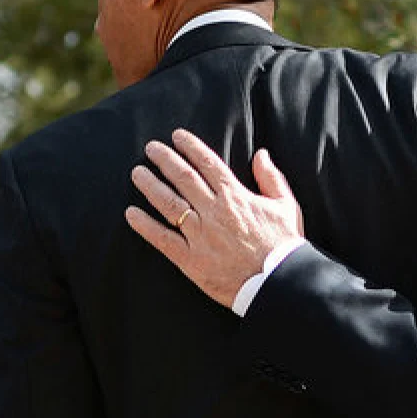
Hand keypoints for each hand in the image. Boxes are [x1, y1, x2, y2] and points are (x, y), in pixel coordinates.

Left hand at [125, 129, 303, 307]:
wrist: (278, 281)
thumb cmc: (284, 243)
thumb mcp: (286, 204)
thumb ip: (271, 177)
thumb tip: (261, 153)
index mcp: (236, 196)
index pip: (208, 163)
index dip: (190, 147)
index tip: (177, 136)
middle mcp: (214, 211)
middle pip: (184, 178)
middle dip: (165, 160)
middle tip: (150, 148)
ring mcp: (200, 234)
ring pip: (169, 203)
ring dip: (151, 186)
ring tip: (137, 173)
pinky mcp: (191, 259)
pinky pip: (162, 238)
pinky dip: (145, 225)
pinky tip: (131, 214)